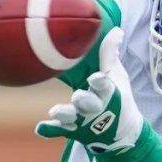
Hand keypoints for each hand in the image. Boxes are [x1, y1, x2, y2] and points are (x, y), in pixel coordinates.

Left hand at [35, 28, 143, 153]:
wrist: (121, 132)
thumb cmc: (118, 97)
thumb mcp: (117, 77)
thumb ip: (111, 55)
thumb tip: (115, 29)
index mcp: (108, 93)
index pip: (105, 86)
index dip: (100, 82)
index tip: (95, 78)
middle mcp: (95, 107)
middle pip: (88, 103)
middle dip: (84, 100)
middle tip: (78, 97)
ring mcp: (83, 120)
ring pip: (72, 117)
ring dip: (64, 114)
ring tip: (54, 111)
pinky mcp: (72, 129)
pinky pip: (59, 130)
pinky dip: (50, 130)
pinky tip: (41, 128)